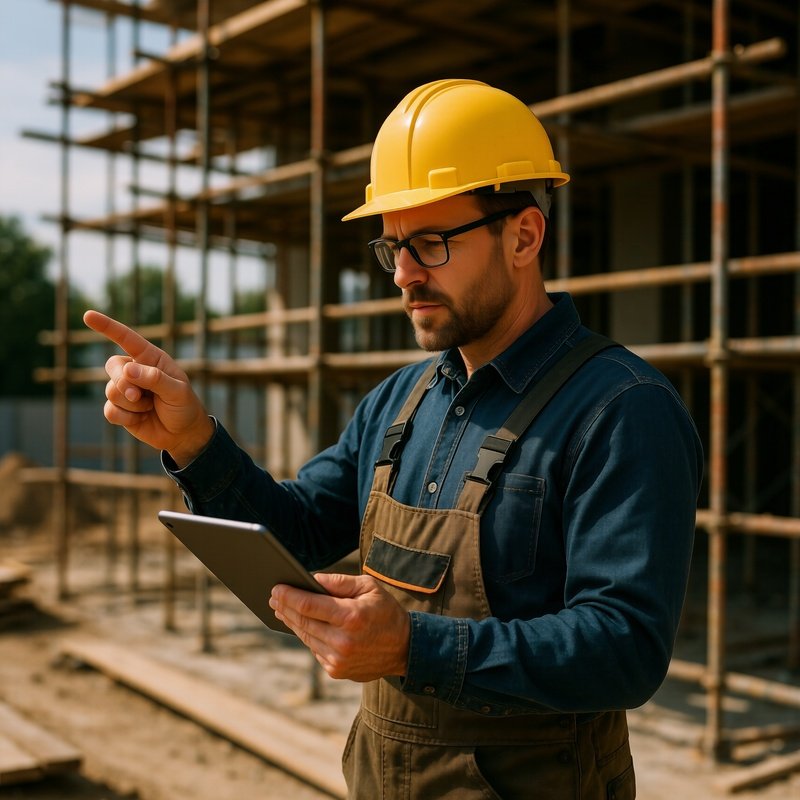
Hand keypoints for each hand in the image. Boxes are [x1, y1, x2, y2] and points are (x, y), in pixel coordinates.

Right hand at [83, 310, 213, 466]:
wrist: (182, 433)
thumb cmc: (184, 406)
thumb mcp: (177, 391)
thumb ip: (155, 379)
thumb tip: (127, 369)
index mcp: (151, 358)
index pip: (126, 339)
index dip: (107, 326)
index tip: (88, 315)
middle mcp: (134, 370)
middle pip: (112, 366)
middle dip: (123, 383)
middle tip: (139, 396)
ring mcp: (125, 389)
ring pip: (111, 391)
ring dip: (132, 404)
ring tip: (150, 407)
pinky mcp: (119, 408)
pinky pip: (109, 410)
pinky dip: (126, 418)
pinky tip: (141, 419)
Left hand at [269, 573, 410, 681]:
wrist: (404, 648)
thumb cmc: (385, 611)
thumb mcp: (368, 587)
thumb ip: (339, 582)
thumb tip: (311, 579)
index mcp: (351, 617)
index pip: (309, 605)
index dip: (289, 596)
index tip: (276, 588)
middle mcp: (342, 641)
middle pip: (303, 621)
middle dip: (285, 607)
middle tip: (273, 597)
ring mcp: (338, 659)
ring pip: (305, 636)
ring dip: (292, 622)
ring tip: (282, 609)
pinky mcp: (336, 671)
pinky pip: (314, 649)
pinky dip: (307, 635)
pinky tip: (301, 624)